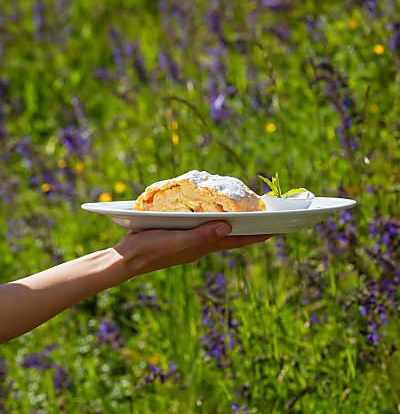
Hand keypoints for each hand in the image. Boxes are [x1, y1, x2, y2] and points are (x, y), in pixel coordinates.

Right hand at [113, 221, 273, 276]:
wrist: (126, 259)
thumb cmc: (149, 249)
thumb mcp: (175, 241)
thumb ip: (200, 235)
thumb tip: (229, 226)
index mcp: (203, 246)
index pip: (237, 240)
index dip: (257, 235)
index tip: (277, 227)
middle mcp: (201, 245)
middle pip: (232, 237)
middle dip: (250, 229)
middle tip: (266, 217)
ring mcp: (191, 242)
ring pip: (218, 232)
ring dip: (234, 224)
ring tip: (246, 214)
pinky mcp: (180, 236)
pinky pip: (203, 227)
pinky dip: (213, 220)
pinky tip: (212, 212)